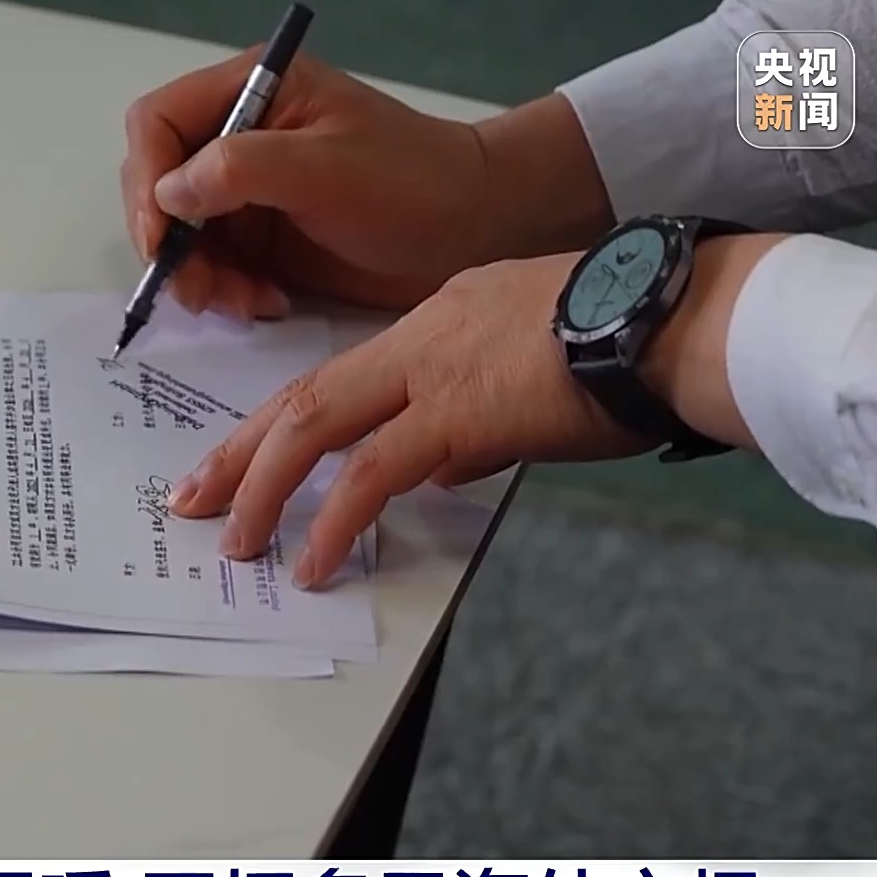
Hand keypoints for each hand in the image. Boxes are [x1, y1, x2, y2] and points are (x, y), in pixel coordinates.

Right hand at [120, 50, 489, 315]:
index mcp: (251, 92)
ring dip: (200, 278)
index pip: (158, 124)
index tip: (161, 235)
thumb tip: (168, 194)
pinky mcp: (261, 241)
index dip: (146, 178)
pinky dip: (227, 294)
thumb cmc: (412, 182)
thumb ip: (240, 171)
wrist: (474, 229)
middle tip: (199, 289)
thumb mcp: (325, 168)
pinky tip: (266, 303)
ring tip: (243, 303)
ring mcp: (247, 192)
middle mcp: (238, 137)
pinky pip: (214, 270)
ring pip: (181, 237)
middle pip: (157, 186)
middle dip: (171, 242)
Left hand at [165, 236, 780, 588]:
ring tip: (239, 543)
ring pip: (316, 428)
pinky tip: (314, 560)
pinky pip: (373, 473)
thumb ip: (473, 426)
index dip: (280, 423)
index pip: (339, 378)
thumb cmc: (633, 343)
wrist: (680, 316)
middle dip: (239, 453)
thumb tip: (433, 477)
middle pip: (301, 398)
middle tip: (196, 499)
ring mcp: (434, 372)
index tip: (241, 458)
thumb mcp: (533, 375)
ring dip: (266, 489)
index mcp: (438, 322)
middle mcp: (421, 338)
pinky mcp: (459, 411)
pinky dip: (335, 519)